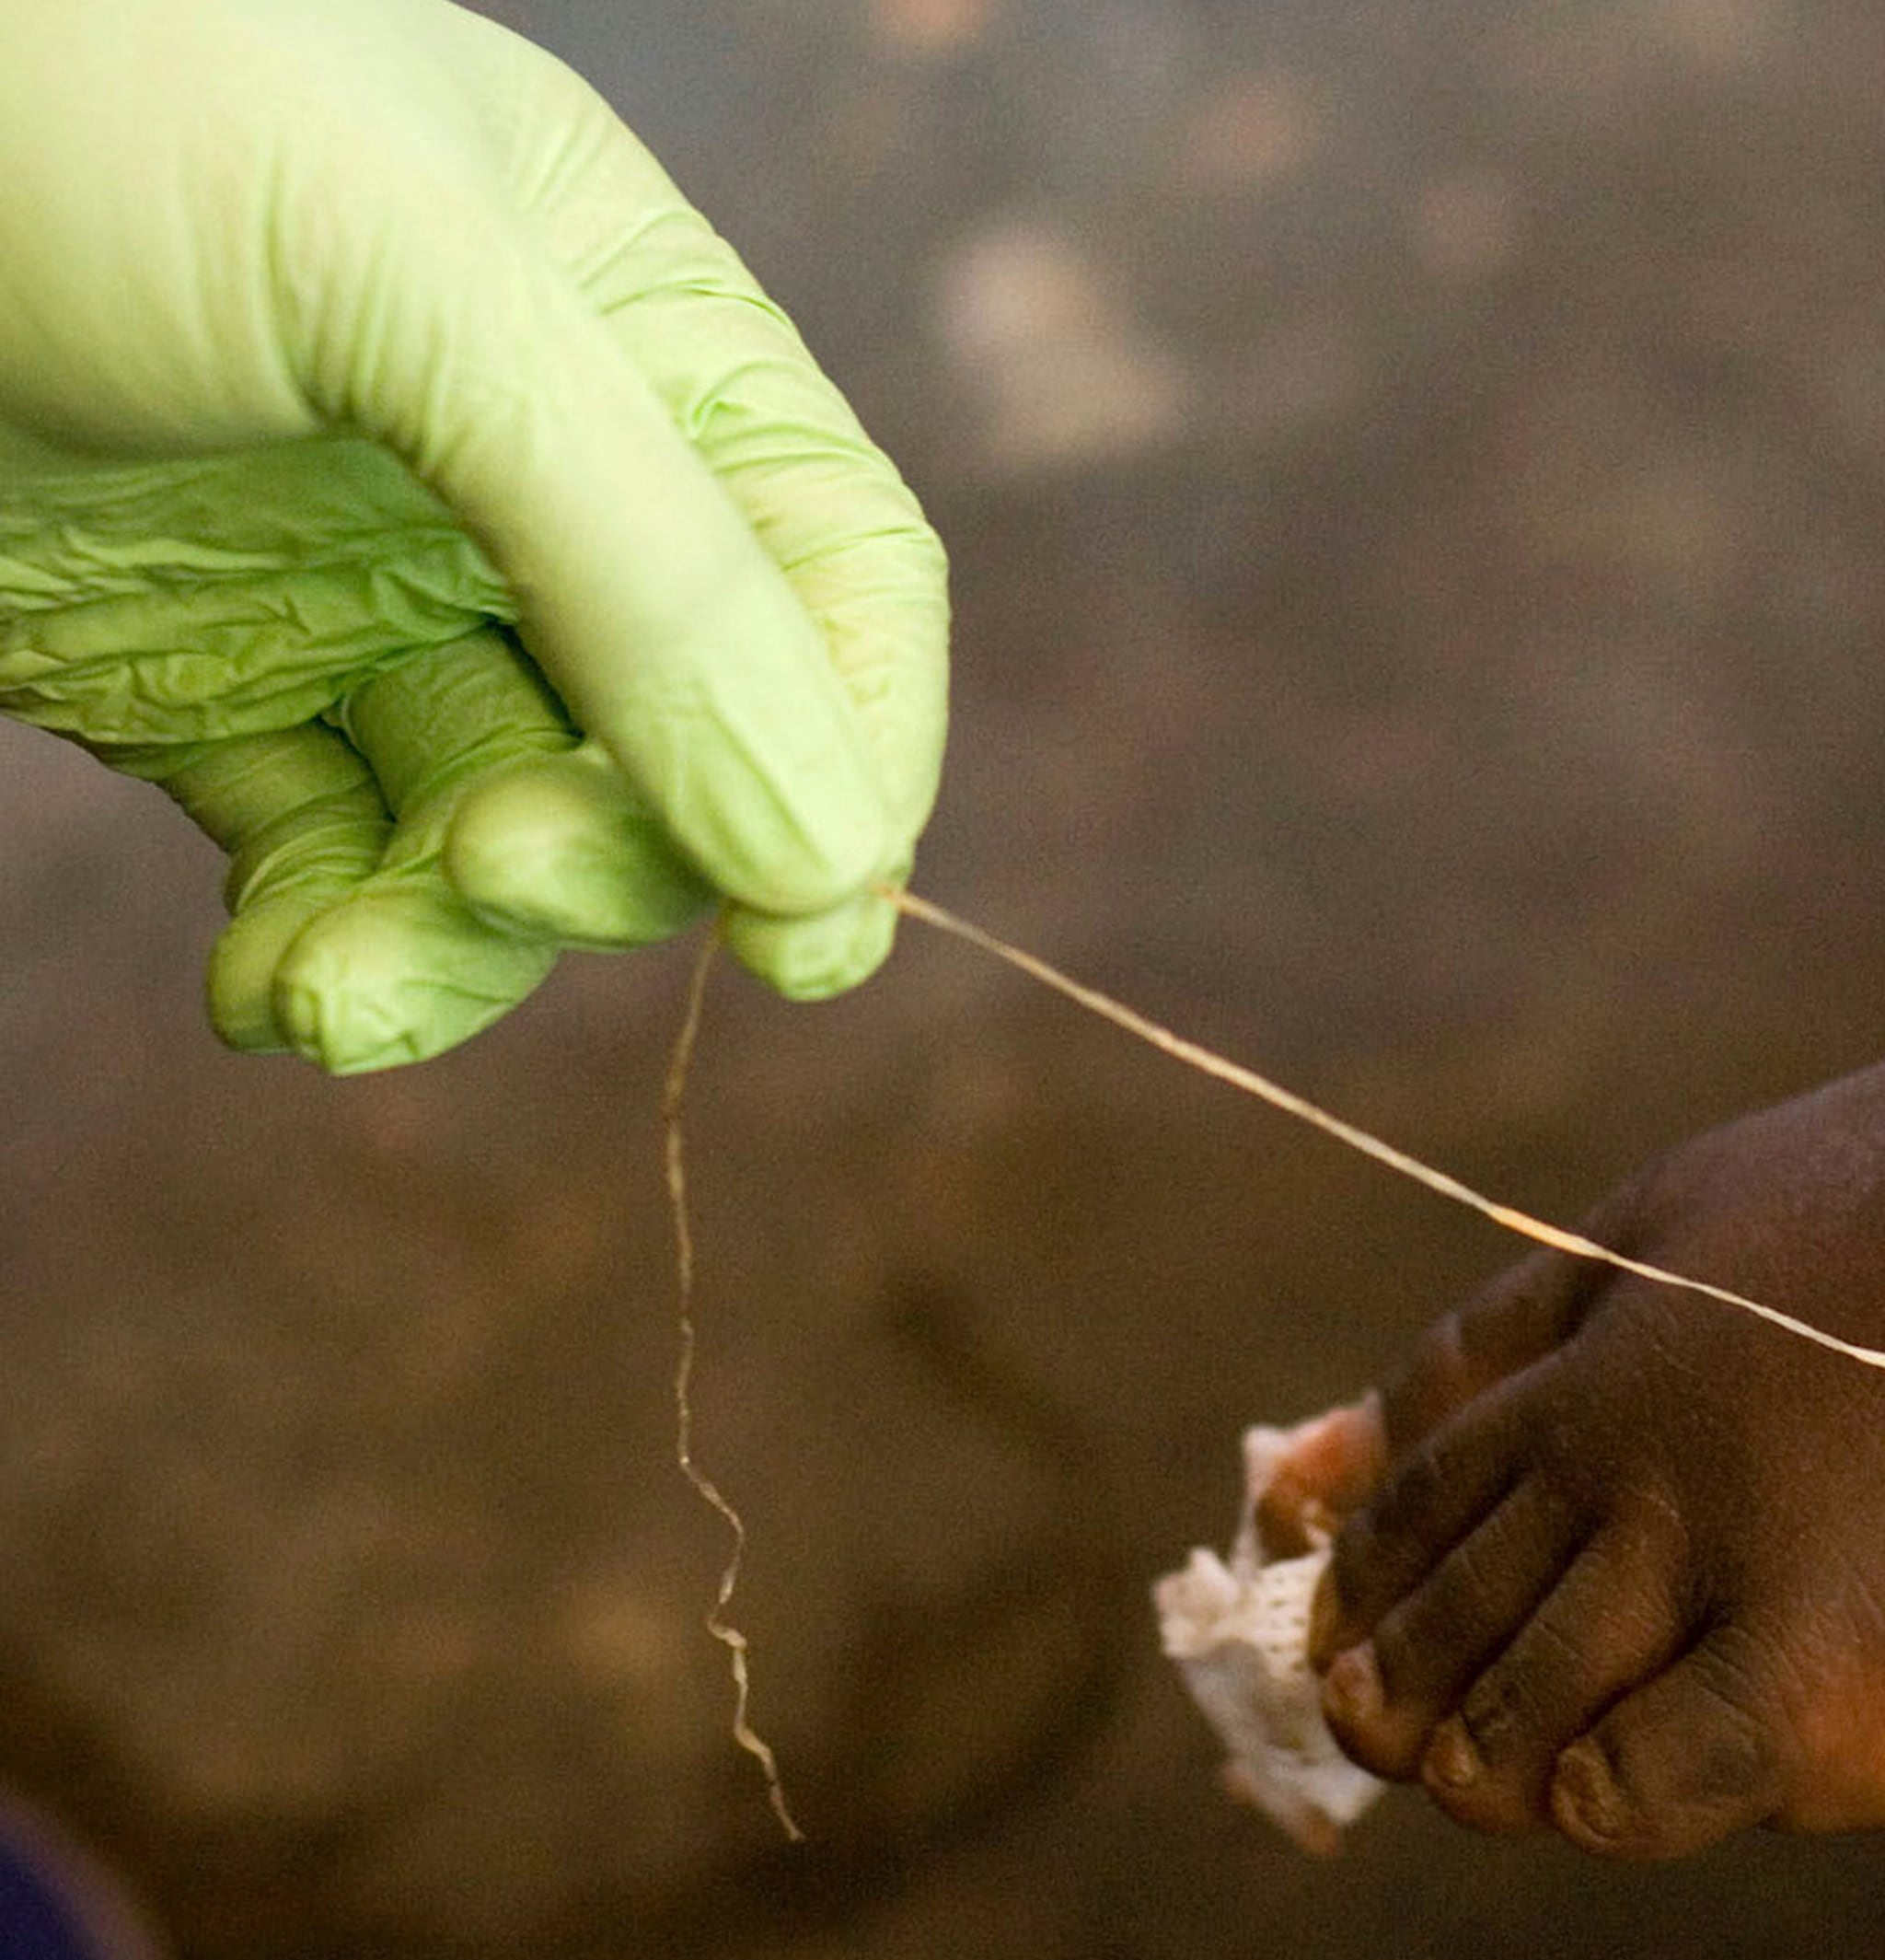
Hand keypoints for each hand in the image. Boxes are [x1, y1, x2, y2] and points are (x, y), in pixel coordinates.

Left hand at [0, 0, 945, 1071]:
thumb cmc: (95, 105)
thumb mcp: (418, 294)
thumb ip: (644, 562)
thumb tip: (825, 859)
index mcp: (641, 335)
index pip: (836, 578)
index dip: (854, 755)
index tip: (803, 930)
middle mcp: (532, 477)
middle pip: (682, 738)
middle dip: (617, 850)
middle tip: (497, 873)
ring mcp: (368, 587)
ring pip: (500, 826)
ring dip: (452, 947)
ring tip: (333, 995)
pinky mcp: (207, 683)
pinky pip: (324, 857)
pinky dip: (321, 946)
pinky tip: (271, 993)